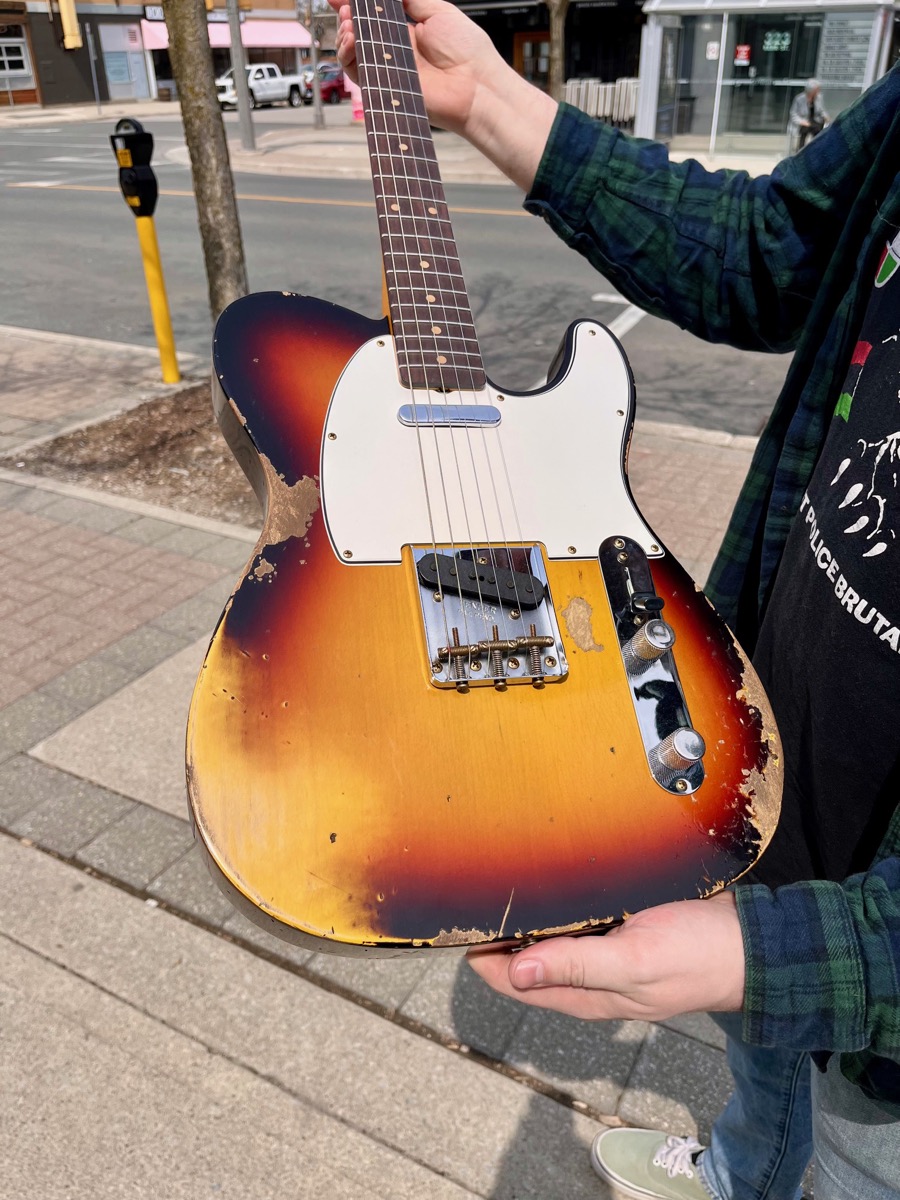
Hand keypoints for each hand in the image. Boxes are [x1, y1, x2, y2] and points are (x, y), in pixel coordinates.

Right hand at [331, 0, 495, 134]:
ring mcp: (389, 70)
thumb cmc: (467, 50)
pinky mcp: (385, 89)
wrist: (476, 86)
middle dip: (347, 16)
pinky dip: (349, 55)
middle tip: (345, 7)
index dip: (355, 3)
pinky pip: (358, 73)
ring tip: (348, 22)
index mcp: (407, 31)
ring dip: (344, 34)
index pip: (373, 15)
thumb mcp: (437, 11)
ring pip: (353, 53)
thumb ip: (410, 0)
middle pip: (359, 32)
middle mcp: (395, 51)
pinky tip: (352, 39)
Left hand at [466, 892, 744, 1021]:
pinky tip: (552, 878)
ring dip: (528, 918)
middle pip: (527, 959)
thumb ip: (577, 965)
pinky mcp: (624, 930)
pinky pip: (580, 920)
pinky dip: (560, 905)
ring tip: (500, 879)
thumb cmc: (697, 956)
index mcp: (585, 995)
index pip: (513, 980)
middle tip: (472, 889)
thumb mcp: (634, 961)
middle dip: (498, 933)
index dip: (481, 955)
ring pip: (551, 938)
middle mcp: (589, 978)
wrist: (753, 945)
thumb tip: (517, 971)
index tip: (457, 921)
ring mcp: (607, 954)